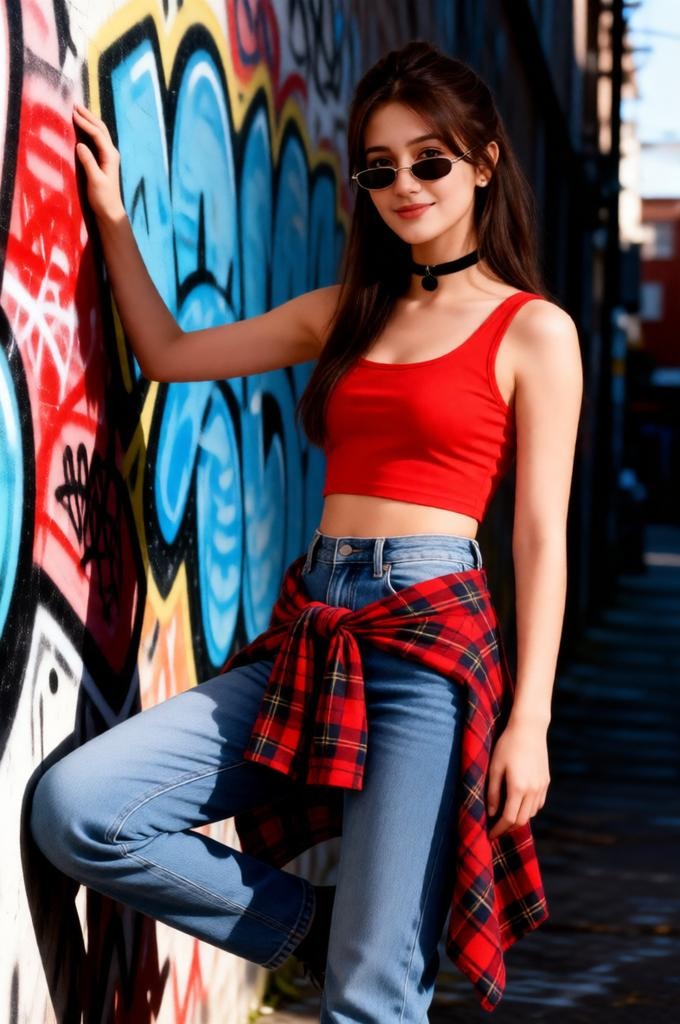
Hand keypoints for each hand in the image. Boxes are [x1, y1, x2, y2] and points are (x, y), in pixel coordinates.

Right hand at [72, 102, 125, 220]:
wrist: (110, 211)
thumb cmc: (103, 198)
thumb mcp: (95, 180)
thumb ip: (88, 162)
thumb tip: (80, 145)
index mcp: (110, 156)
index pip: (97, 134)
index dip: (85, 123)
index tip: (72, 114)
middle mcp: (111, 153)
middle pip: (101, 129)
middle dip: (88, 116)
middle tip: (75, 105)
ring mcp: (109, 156)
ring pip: (100, 133)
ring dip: (90, 121)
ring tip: (79, 111)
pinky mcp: (105, 161)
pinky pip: (97, 140)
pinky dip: (90, 130)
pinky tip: (84, 127)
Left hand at [486, 717, 549, 840]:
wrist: (529, 728)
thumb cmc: (507, 746)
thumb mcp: (494, 767)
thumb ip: (492, 792)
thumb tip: (491, 813)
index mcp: (518, 788)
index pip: (509, 819)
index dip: (498, 829)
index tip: (490, 835)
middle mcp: (533, 790)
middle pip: (521, 820)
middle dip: (508, 828)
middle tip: (496, 829)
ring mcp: (542, 787)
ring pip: (531, 813)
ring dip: (518, 818)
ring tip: (505, 816)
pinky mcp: (546, 781)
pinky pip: (538, 804)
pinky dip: (528, 809)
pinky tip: (518, 804)